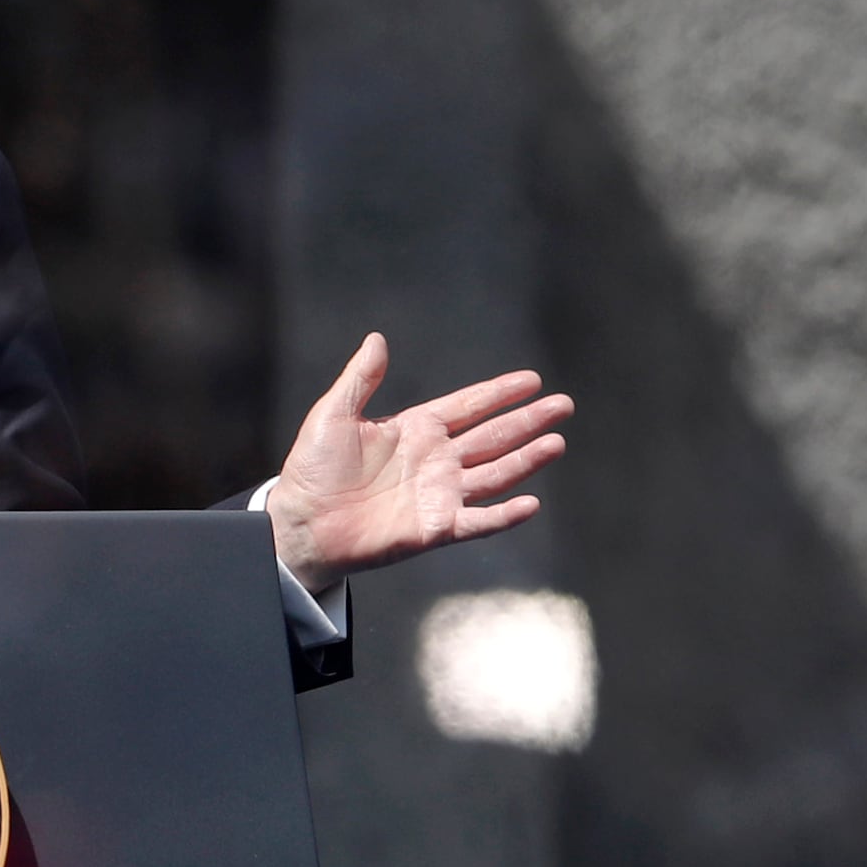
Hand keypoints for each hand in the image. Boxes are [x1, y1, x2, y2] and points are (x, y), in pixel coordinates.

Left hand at [264, 334, 568, 594]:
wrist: (302, 522)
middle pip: (493, 436)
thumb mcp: (334, 414)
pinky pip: (479, 521)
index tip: (532, 380)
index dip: (499, 393)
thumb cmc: (314, 469)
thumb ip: (360, 379)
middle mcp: (436, 460)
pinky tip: (530, 502)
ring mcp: (439, 494)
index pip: (468, 406)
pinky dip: (505, 515)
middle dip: (528, 420)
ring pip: (495, 474)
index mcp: (416, 429)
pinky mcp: (436, 528)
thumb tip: (377, 338)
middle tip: (563, 405)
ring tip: (557, 442)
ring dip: (526, 460)